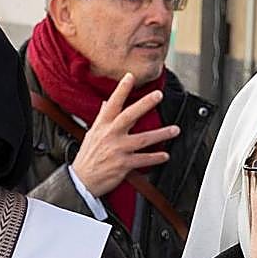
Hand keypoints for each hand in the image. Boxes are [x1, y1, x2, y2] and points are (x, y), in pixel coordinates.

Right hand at [70, 73, 179, 196]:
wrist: (81, 180)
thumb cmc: (87, 157)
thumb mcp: (91, 134)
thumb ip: (102, 118)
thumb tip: (106, 103)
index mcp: (102, 126)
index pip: (112, 104)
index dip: (121, 90)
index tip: (130, 76)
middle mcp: (110, 135)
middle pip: (129, 116)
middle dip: (144, 104)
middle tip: (158, 95)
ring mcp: (117, 150)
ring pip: (142, 139)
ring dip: (161, 134)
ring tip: (174, 130)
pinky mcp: (123, 165)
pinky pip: (143, 160)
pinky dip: (155, 158)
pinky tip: (165, 155)